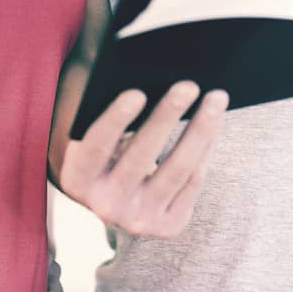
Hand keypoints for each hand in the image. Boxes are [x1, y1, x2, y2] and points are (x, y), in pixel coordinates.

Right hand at [56, 82, 227, 237]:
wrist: (110, 201)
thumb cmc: (101, 149)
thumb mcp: (89, 133)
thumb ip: (99, 104)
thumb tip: (133, 65)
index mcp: (76, 179)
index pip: (96, 146)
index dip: (115, 120)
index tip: (137, 92)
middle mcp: (104, 205)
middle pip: (141, 156)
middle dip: (166, 116)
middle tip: (188, 85)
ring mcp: (138, 220)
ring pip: (177, 170)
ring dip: (201, 129)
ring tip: (216, 97)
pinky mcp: (168, 226)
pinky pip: (194, 181)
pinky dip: (206, 147)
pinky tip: (215, 120)